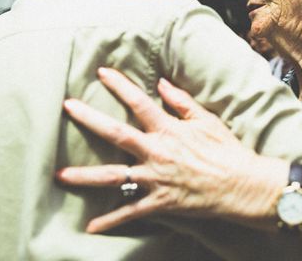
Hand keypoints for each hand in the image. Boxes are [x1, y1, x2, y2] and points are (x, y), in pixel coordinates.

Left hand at [56, 68, 282, 232]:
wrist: (241, 184)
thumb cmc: (226, 149)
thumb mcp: (206, 119)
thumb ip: (180, 102)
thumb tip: (161, 84)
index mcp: (168, 130)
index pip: (139, 103)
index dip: (120, 86)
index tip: (102, 72)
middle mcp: (156, 152)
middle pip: (116, 134)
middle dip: (90, 119)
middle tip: (68, 107)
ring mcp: (155, 178)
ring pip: (114, 176)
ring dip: (85, 176)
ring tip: (60, 175)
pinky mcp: (159, 202)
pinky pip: (131, 212)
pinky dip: (111, 221)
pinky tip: (90, 227)